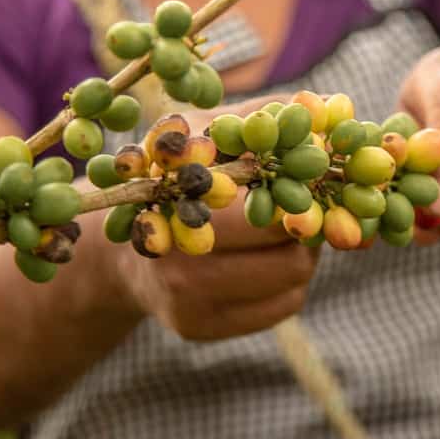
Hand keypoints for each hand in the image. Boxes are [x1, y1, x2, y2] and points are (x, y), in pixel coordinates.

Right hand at [104, 92, 319, 340]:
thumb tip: (320, 108)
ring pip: (293, 281)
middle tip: (304, 205)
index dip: (303, 195)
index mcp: (180, 206)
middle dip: (307, 226)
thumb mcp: (205, 131)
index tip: (316, 180)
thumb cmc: (175, 174)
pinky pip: (283, 306)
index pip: (272, 211)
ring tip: (283, 229)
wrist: (118, 243)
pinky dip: (288, 281)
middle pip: (292, 255)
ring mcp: (188, 305)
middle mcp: (180, 265)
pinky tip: (266, 258)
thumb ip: (260, 118)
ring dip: (301, 252)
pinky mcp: (200, 330)